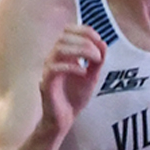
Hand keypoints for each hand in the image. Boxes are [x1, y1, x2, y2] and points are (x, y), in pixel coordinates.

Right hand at [38, 23, 107, 141]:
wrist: (63, 119)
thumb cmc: (74, 97)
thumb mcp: (92, 77)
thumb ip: (97, 62)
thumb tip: (103, 43)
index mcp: (62, 53)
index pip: (69, 30)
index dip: (85, 31)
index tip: (99, 40)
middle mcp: (53, 58)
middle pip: (64, 36)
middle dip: (85, 41)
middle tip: (98, 55)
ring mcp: (48, 70)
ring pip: (60, 49)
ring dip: (80, 50)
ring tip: (94, 61)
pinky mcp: (45, 83)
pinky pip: (55, 68)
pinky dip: (71, 67)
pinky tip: (83, 72)